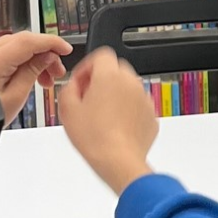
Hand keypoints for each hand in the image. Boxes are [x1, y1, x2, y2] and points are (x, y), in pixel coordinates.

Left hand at [0, 33, 71, 123]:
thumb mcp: (15, 97)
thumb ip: (32, 72)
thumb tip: (47, 56)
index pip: (27, 41)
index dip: (50, 42)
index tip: (65, 49)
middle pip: (22, 40)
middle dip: (45, 52)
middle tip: (57, 71)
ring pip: (15, 45)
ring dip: (34, 56)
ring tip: (45, 78)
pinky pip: (5, 51)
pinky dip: (21, 59)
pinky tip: (29, 73)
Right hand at [56, 48, 157, 193]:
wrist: (118, 161)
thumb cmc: (94, 137)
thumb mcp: (67, 108)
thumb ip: (68, 87)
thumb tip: (74, 85)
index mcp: (110, 76)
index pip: (102, 55)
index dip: (88, 67)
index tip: (81, 80)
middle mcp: (131, 84)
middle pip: (116, 70)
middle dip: (101, 80)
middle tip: (88, 98)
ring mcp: (144, 99)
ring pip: (128, 89)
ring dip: (115, 96)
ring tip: (100, 117)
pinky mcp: (151, 116)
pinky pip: (137, 106)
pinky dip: (127, 111)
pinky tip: (113, 127)